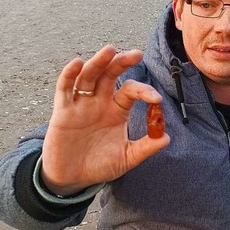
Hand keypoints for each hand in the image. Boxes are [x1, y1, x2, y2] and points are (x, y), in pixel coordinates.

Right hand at [41, 45, 169, 195]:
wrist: (73, 178)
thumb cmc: (99, 165)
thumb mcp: (126, 158)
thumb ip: (145, 147)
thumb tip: (167, 138)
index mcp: (117, 110)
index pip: (132, 91)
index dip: (144, 91)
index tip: (156, 99)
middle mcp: (99, 102)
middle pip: (111, 74)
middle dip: (122, 62)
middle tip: (137, 54)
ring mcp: (80, 104)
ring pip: (89, 76)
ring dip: (98, 62)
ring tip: (110, 50)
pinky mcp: (62, 111)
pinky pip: (64, 88)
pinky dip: (69, 75)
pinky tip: (77, 63)